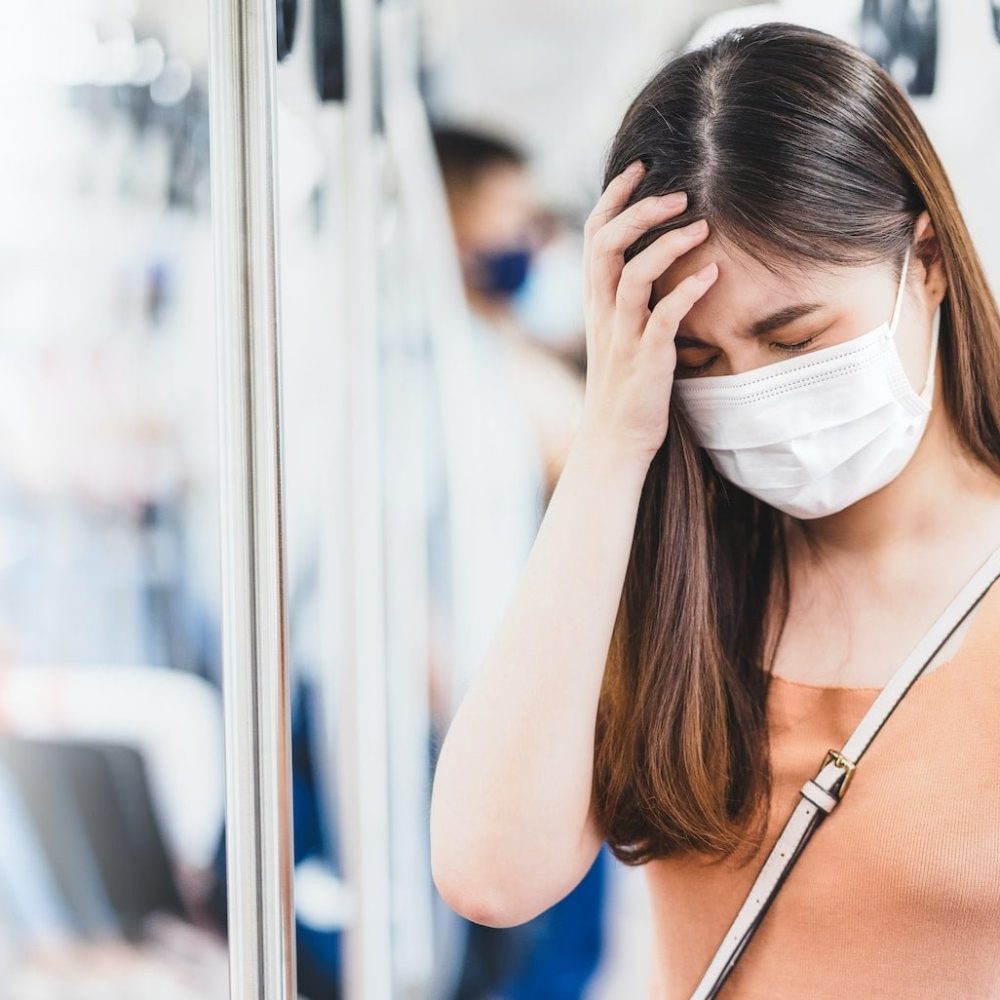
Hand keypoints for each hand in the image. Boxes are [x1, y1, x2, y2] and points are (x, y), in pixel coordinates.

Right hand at [578, 160, 716, 468]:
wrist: (614, 439)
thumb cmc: (624, 385)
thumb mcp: (618, 333)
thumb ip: (628, 296)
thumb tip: (654, 261)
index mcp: (595, 301)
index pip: (594, 235)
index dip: (613, 197)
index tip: (639, 166)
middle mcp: (603, 312)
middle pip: (606, 244)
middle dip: (640, 210)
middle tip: (679, 193)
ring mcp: (623, 335)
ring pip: (632, 275)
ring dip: (666, 245)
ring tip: (700, 225)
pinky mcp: (645, 359)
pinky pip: (663, 318)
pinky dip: (687, 292)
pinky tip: (713, 274)